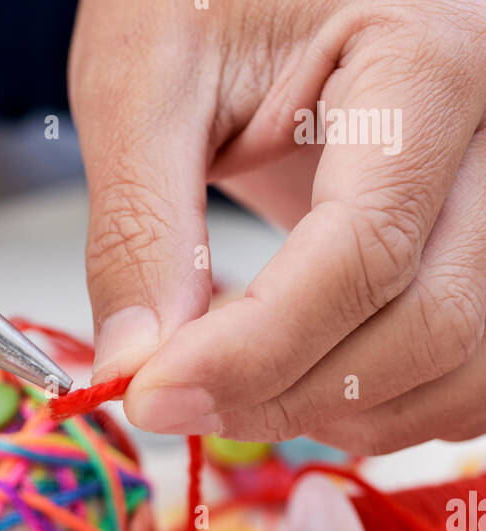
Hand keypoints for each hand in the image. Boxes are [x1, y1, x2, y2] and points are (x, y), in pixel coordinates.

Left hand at [70, 0, 485, 454]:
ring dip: (340, 415)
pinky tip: (300, 385)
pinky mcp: (482, 249)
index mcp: (428, 58)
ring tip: (235, 391)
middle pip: (431, 322)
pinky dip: (383, 410)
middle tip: (175, 402)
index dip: (254, 349)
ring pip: (462, 367)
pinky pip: (469, 374)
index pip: (364, 249)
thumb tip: (136, 365)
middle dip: (288, 393)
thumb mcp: (149, 72)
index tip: (154, 395)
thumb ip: (141, 223)